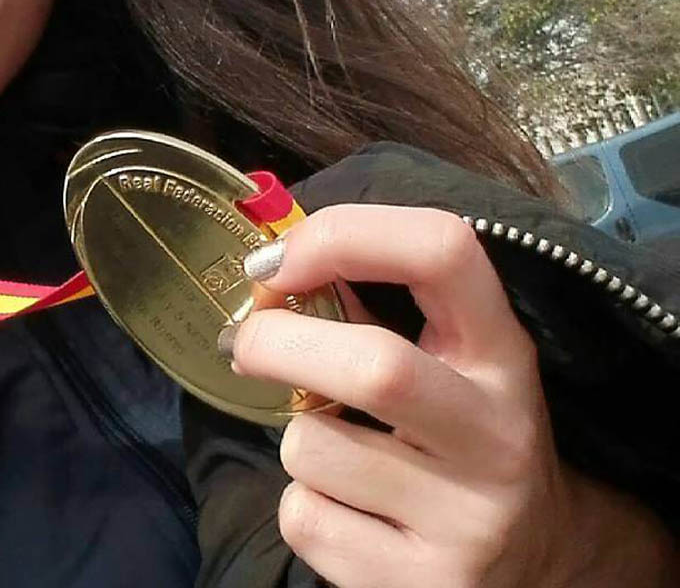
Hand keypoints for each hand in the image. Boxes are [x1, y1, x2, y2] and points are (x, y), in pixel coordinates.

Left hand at [225, 204, 675, 587]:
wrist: (539, 566)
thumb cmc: (457, 430)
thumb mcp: (446, 357)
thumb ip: (370, 302)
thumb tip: (271, 264)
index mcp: (500, 352)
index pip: (443, 250)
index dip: (345, 234)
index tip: (280, 261)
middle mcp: (497, 434)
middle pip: (373, 367)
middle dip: (279, 341)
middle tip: (247, 342)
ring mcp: (469, 520)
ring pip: (314, 449)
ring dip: (295, 437)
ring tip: (338, 450)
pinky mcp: (428, 587)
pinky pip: (306, 519)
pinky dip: (302, 504)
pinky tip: (351, 511)